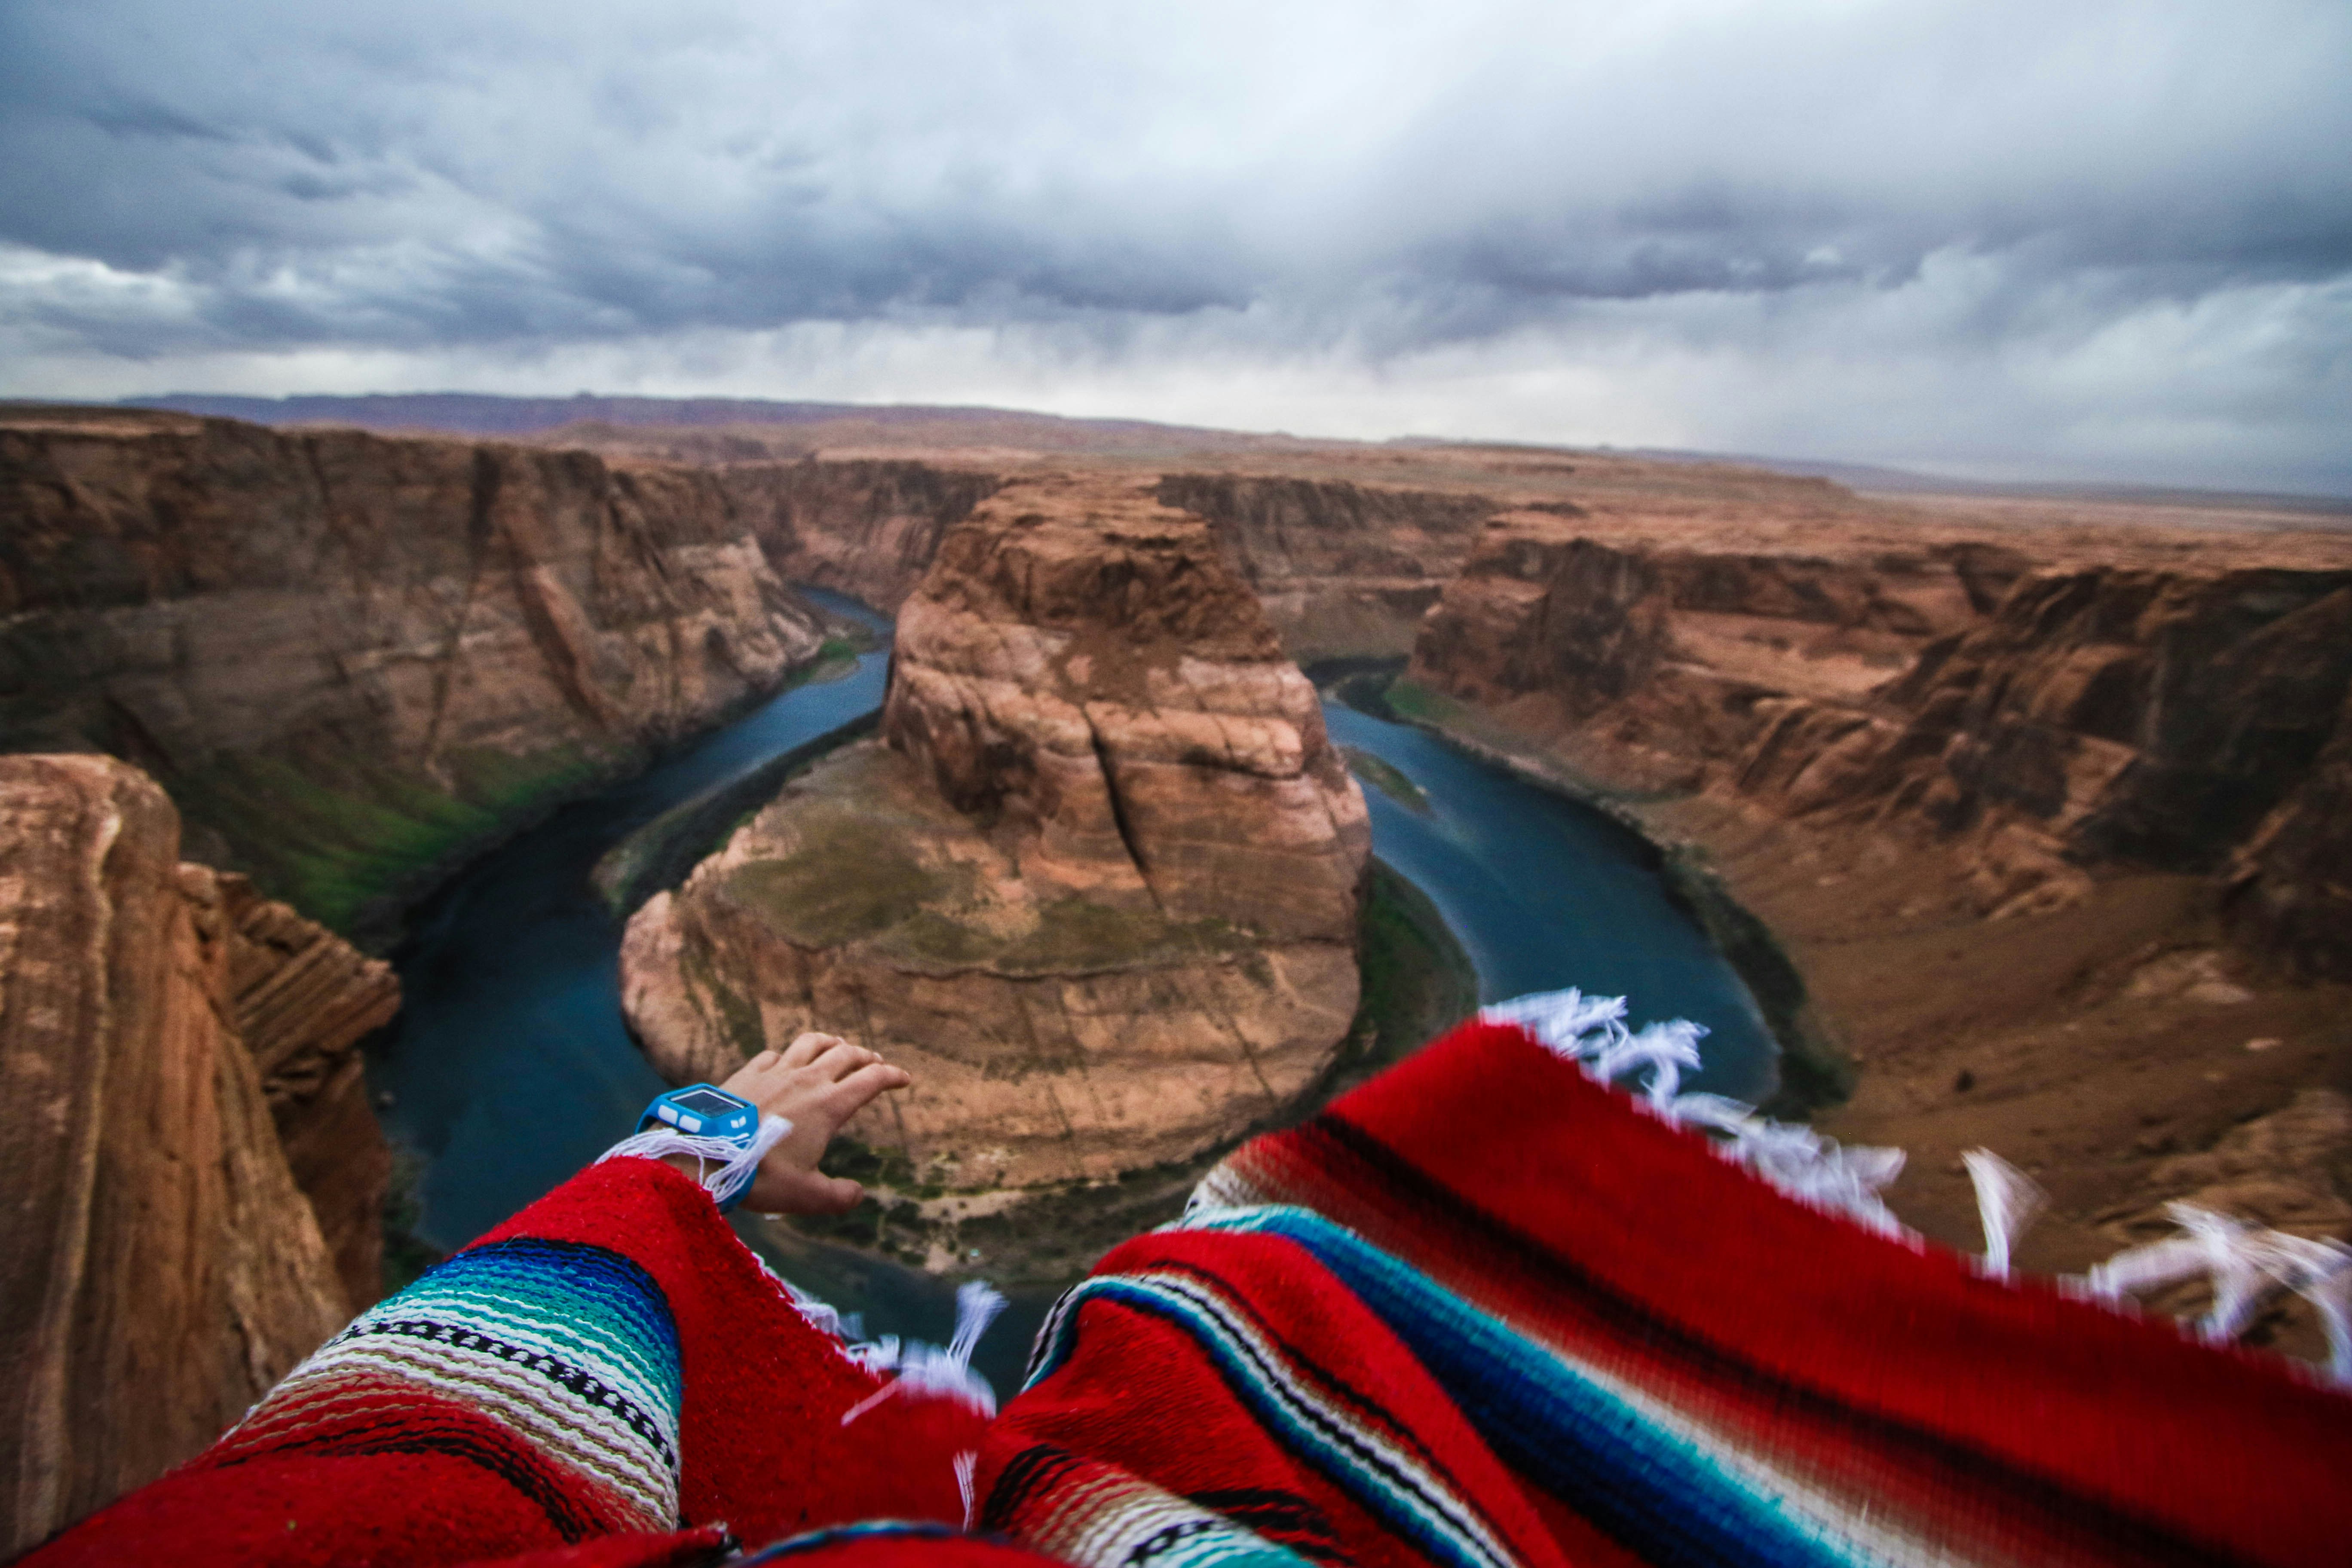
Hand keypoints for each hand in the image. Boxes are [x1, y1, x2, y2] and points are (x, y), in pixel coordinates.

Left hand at [669, 1032, 911, 1214]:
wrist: (706, 1156)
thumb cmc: (761, 1176)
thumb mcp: (806, 1196)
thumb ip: (839, 1197)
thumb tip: (858, 1194)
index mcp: (829, 1105)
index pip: (871, 1080)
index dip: (892, 1076)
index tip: (904, 1078)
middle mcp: (806, 1080)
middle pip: (846, 1054)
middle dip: (866, 1056)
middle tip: (874, 1062)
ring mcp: (775, 1072)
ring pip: (811, 1043)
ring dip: (830, 1042)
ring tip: (837, 1046)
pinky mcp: (747, 1073)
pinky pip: (773, 1054)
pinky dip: (787, 1056)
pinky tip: (784, 1063)